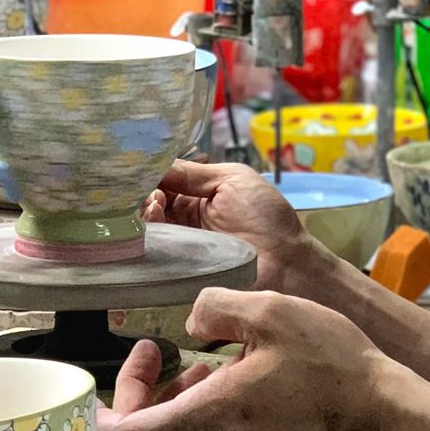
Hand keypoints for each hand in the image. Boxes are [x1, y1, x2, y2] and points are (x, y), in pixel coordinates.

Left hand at [100, 290, 389, 430]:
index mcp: (206, 417)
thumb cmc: (330, 362)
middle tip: (158, 354)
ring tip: (196, 364)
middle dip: (139, 396)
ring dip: (170, 406)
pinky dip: (198, 418)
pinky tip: (226, 383)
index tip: (135, 360)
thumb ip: (215, 306)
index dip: (110, 401)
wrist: (380, 410)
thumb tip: (191, 320)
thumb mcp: (270, 310)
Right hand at [142, 159, 322, 294]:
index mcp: (197, 194)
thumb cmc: (266, 217)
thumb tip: (155, 164)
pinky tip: (154, 224)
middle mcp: (185, 218)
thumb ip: (192, 172)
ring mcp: (180, 243)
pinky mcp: (178, 267)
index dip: (152, 176)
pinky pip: (153, 252)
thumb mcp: (232, 179)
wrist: (284, 261)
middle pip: (150, 203)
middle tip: (155, 195)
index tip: (147, 174)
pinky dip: (147, 236)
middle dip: (145, 194)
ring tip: (156, 207)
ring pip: (148, 226)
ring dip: (145, 213)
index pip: (163, 181)